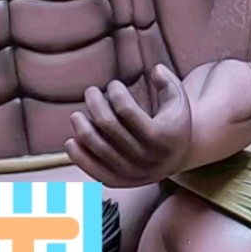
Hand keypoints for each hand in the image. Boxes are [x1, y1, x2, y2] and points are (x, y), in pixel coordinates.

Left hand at [66, 65, 193, 187]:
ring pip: (96, 146)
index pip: (126, 110)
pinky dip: (77, 155)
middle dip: (94, 103)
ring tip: (76, 115)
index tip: (113, 85)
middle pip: (107, 125)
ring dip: (81, 127)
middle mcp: (146, 157)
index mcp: (160, 136)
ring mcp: (131, 172)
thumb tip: (156, 69)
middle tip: (90, 92)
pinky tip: (71, 140)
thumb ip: (169, 82)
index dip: (115, 92)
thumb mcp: (179, 100)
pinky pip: (91, 169)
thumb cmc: (173, 121)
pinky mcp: (119, 182)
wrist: (177, 157)